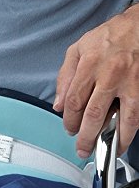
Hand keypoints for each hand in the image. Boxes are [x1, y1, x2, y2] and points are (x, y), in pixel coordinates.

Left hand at [54, 5, 138, 156]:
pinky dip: (130, 131)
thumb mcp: (78, 49)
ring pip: (120, 119)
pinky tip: (124, 139)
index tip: (69, 129)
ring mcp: (131, 81)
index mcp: (89, 64)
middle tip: (81, 148)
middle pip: (93, 114)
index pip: (73, 101)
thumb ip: (65, 77)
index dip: (69, 120)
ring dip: (111, 140)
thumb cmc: (110, 36)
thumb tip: (57, 105)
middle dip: (85, 136)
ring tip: (104, 151)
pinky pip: (137, 114)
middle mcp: (110, 73)